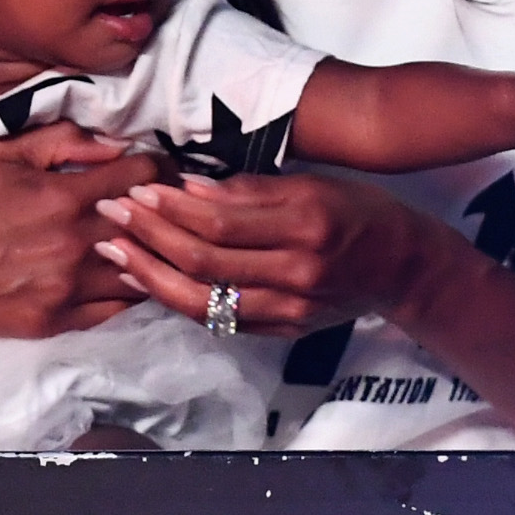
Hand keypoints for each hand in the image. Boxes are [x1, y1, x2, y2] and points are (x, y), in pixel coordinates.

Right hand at [0, 122, 154, 341]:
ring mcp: (67, 290)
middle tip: (170, 201)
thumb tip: (117, 143)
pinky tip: (129, 273)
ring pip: (143, 273)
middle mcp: (75, 247)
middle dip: (165, 209)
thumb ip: (63, 142)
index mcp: (65, 199)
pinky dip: (129, 289)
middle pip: (154, 227)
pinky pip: (115, 309)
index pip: (145, 177)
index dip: (159, 166)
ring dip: (153, 253)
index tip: (160, 166)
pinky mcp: (55, 322)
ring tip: (155, 240)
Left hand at [95, 167, 436, 340]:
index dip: (170, 207)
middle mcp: (296, 272)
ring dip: (150, 275)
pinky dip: (176, 301)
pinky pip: (217, 320)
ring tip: (115, 251)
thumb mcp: (313, 184)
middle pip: (203, 262)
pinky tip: (148, 281)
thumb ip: (252, 189)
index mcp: (305, 226)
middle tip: (112, 214)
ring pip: (201, 301)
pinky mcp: (282, 330)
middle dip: (149, 237)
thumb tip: (189, 188)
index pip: (220, 221)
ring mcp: (288, 308)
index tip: (138, 190)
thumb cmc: (358, 211)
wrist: (402, 267)